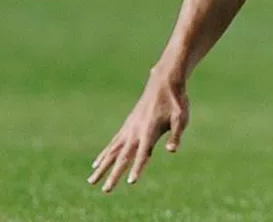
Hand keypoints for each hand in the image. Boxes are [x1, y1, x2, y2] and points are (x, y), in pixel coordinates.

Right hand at [88, 71, 189, 192]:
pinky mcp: (127, 126)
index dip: (137, 168)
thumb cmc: (176, 101)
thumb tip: (171, 151)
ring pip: (112, 152)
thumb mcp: (181, 118)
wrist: (163, 82)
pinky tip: (97, 164)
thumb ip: (176, 135)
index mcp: (149, 131)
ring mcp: (129, 129)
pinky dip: (104, 155)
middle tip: (105, 191)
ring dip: (102, 167)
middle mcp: (136, 132)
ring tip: (91, 181)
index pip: (143, 154)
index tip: (130, 182)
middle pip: (122, 157)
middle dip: (114, 175)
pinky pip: (112, 144)